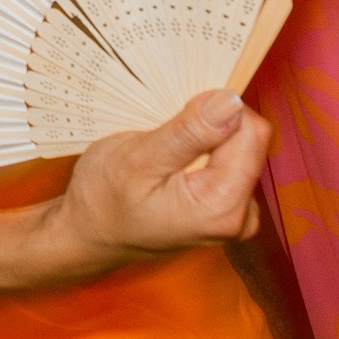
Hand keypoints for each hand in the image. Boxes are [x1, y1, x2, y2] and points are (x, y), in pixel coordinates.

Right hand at [46, 91, 271, 281]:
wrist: (87, 236)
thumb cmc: (103, 202)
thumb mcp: (137, 158)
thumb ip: (189, 133)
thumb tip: (232, 102)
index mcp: (222, 205)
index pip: (251, 132)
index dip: (215, 111)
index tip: (177, 116)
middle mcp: (239, 215)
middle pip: (248, 140)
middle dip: (209, 125)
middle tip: (164, 136)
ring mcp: (234, 215)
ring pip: (238, 149)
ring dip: (203, 139)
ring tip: (163, 152)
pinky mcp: (225, 210)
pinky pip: (228, 164)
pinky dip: (202, 153)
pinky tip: (170, 163)